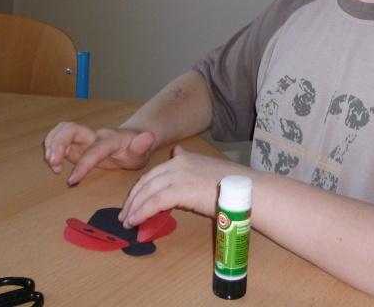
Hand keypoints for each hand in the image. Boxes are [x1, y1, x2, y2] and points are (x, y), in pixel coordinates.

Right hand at [43, 121, 155, 184]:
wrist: (132, 138)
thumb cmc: (136, 148)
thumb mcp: (142, 151)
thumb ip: (142, 146)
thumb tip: (148, 137)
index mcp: (110, 140)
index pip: (94, 150)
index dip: (83, 164)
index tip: (72, 180)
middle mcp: (94, 135)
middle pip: (71, 129)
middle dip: (58, 144)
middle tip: (53, 165)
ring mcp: (84, 138)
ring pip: (62, 129)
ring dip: (52, 144)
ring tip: (51, 164)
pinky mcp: (76, 143)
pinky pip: (59, 137)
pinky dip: (51, 146)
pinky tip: (53, 162)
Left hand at [118, 146, 248, 227]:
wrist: (247, 190)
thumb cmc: (232, 185)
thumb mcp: (206, 168)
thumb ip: (189, 164)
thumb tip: (177, 151)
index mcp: (185, 157)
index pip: (155, 172)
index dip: (142, 187)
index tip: (135, 200)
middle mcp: (178, 162)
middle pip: (146, 180)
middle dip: (134, 198)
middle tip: (126, 213)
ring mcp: (178, 175)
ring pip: (147, 192)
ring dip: (134, 208)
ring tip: (127, 221)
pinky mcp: (180, 190)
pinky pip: (154, 202)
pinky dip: (141, 213)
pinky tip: (135, 222)